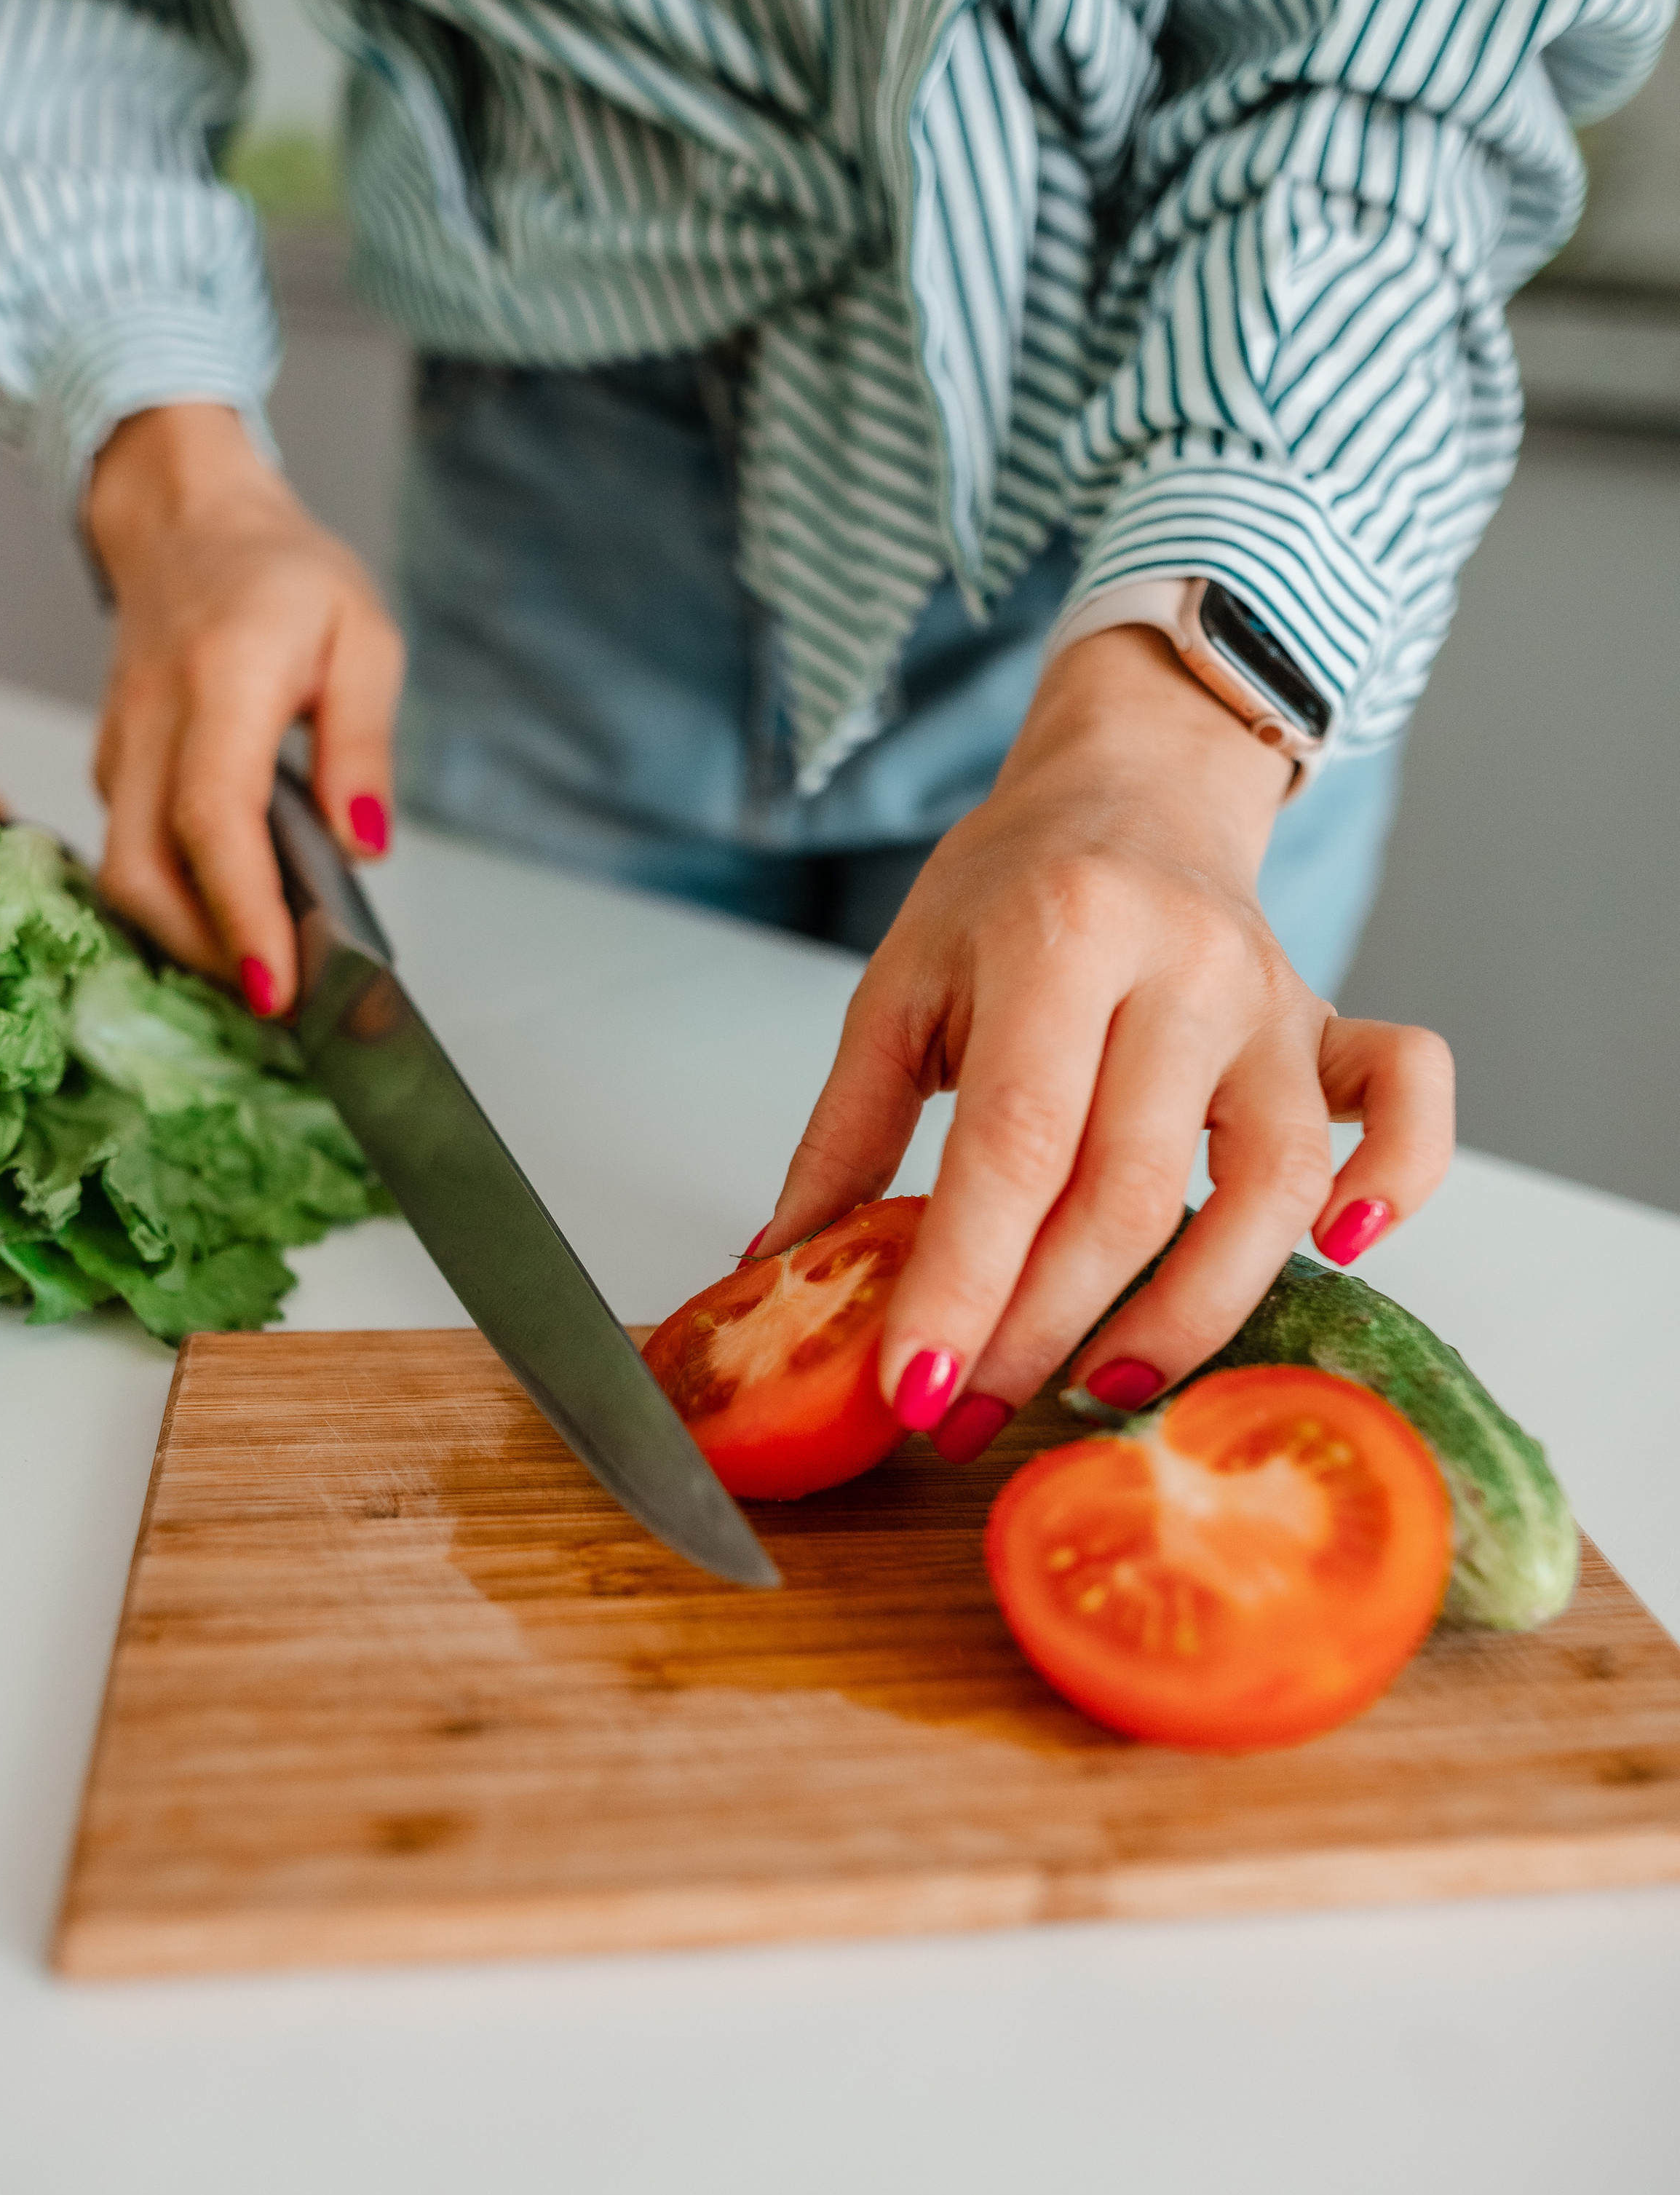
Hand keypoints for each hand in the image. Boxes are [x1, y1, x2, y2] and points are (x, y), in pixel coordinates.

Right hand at [87, 404, 404, 1012]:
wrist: (187, 520)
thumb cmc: (282, 574)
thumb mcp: (363, 636)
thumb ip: (364, 743)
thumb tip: (366, 844)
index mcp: (219, 682)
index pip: (213, 819)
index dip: (242, 913)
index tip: (279, 983)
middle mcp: (151, 723)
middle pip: (144, 871)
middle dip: (208, 952)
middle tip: (284, 996)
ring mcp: (119, 748)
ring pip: (126, 874)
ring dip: (190, 937)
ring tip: (269, 966)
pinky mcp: (113, 768)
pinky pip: (132, 854)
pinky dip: (180, 901)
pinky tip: (239, 917)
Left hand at [756, 627, 1454, 1456]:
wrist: (1130, 784)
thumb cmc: (1008, 894)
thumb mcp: (899, 985)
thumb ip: (846, 1132)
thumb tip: (782, 1273)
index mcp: (1059, 936)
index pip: (1013, 1144)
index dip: (963, 1281)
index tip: (913, 1387)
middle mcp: (1184, 966)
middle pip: (1130, 1188)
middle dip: (1044, 1327)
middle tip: (972, 1410)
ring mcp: (1274, 1001)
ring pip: (1271, 1181)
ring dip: (1192, 1308)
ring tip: (1104, 1385)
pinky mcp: (1335, 1025)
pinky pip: (1411, 1101)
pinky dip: (1398, 1182)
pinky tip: (1340, 1253)